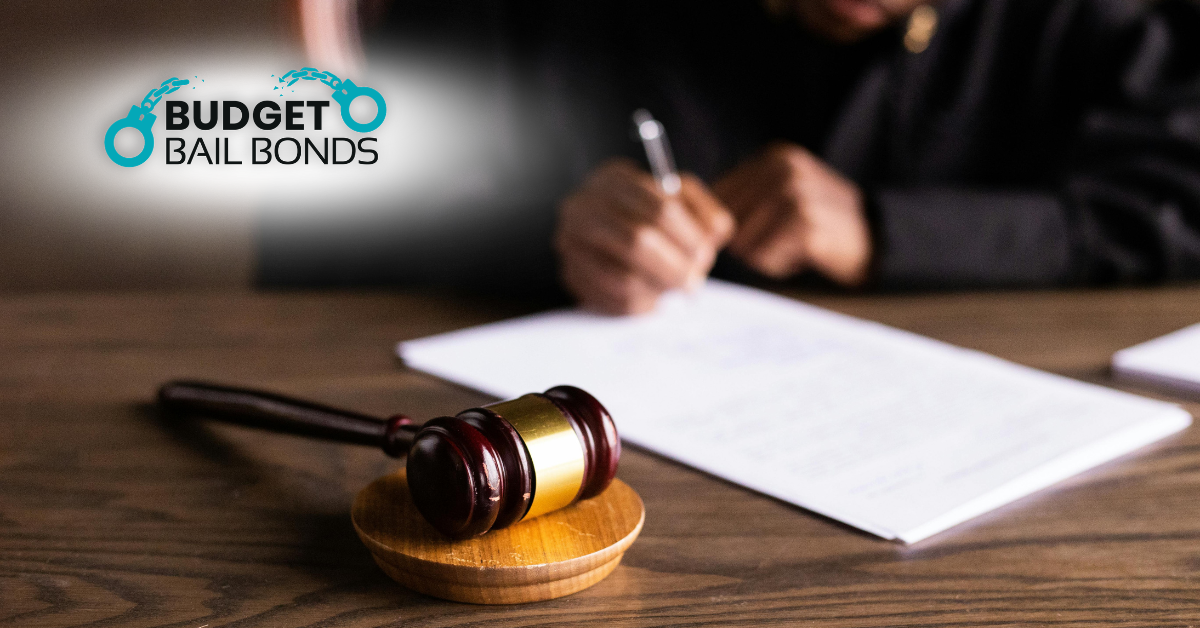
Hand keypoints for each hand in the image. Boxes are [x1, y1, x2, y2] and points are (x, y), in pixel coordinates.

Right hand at [555, 158, 734, 313]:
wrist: (608, 233)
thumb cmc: (652, 216)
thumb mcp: (682, 201)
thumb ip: (705, 213)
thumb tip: (712, 237)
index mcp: (613, 179)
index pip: (660, 208)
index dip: (688, 237)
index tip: (704, 254)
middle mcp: (583, 206)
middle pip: (637, 241)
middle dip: (674, 267)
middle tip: (694, 281)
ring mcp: (571, 242)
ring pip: (623, 278)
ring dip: (659, 289)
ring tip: (675, 290)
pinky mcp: (571, 274)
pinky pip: (612, 300)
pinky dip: (642, 305)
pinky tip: (653, 298)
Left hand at [714, 143, 871, 285]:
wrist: (878, 239)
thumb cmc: (822, 223)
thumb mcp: (786, 193)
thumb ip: (747, 197)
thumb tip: (695, 220)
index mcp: (775, 157)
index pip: (719, 195)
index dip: (727, 224)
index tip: (757, 232)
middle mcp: (783, 169)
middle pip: (727, 221)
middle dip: (747, 241)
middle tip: (781, 241)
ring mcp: (795, 194)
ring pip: (743, 241)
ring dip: (763, 255)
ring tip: (794, 247)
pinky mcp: (805, 224)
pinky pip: (764, 257)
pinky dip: (779, 265)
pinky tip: (803, 255)